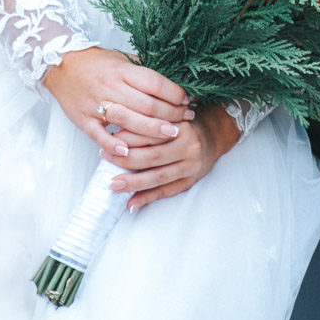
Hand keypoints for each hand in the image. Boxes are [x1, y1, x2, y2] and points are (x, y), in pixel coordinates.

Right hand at [42, 47, 194, 149]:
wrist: (61, 65)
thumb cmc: (96, 63)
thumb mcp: (122, 59)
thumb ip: (144, 69)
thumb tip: (174, 78)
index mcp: (122, 71)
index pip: (155, 83)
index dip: (175, 94)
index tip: (188, 100)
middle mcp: (111, 87)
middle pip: (147, 104)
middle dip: (171, 114)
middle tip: (187, 119)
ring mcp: (96, 104)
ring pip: (128, 120)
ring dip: (152, 130)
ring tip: (172, 133)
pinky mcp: (83, 119)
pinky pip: (99, 135)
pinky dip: (113, 144)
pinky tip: (128, 151)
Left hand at [103, 103, 239, 211]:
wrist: (214, 137)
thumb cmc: (184, 125)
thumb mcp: (171, 116)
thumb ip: (150, 121)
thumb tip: (116, 131)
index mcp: (181, 126)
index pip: (151, 132)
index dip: (129, 136)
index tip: (109, 138)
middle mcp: (188, 146)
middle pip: (153, 156)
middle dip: (126, 159)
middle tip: (105, 158)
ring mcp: (190, 166)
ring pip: (158, 177)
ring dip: (134, 183)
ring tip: (114, 185)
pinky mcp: (190, 181)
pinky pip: (166, 192)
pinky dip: (148, 198)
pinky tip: (131, 204)